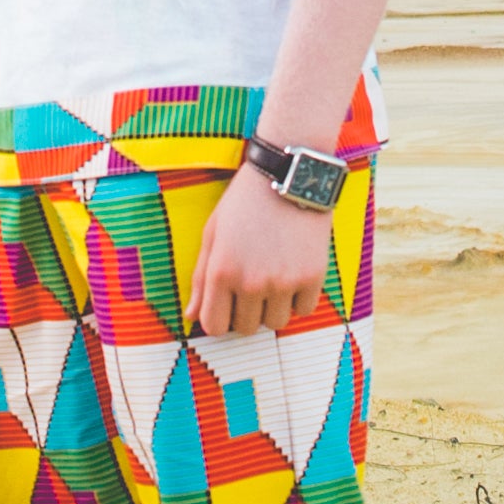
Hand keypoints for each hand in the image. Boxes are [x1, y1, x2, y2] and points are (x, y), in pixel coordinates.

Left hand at [186, 160, 331, 337]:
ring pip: (276, 323)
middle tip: (252, 284)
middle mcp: (250, 282)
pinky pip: (304, 311)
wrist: (288, 175)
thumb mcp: (213, 233)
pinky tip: (294, 273)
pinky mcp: (312, 277)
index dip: (219, 318)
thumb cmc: (244, 202)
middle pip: (246, 328)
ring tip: (273, 277)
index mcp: (221, 271)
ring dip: (273, 307)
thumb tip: (191, 316)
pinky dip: (299, 298)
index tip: (226, 306)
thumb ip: (200, 277)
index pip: (214, 326)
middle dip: (246, 312)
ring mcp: (283, 282)